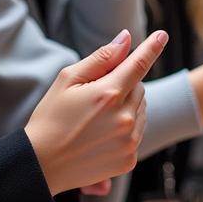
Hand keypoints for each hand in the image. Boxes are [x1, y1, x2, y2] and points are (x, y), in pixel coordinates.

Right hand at [25, 29, 165, 194]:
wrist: (40, 166)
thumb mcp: (67, 80)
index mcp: (108, 94)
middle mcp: (124, 118)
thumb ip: (101, 58)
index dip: (152, 47)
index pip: (138, 64)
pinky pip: (138, 132)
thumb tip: (126, 39)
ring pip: (141, 109)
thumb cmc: (50, 118)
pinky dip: (127, 129)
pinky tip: (101, 135)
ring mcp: (128, 141)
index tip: (162, 35)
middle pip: (139, 87)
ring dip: (127, 106)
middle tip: (96, 96)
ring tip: (96, 119)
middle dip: (124, 85)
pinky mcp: (129, 159)